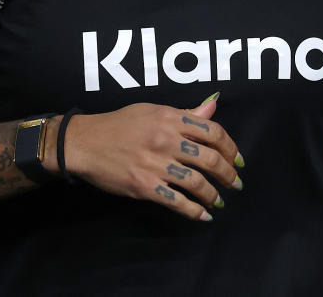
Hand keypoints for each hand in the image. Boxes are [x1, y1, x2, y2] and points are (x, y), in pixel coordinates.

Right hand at [62, 96, 243, 221]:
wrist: (85, 142)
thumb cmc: (119, 124)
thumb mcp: (153, 110)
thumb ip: (185, 113)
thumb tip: (213, 106)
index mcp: (171, 119)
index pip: (213, 131)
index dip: (231, 148)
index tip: (238, 160)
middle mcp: (167, 140)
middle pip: (210, 159)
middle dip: (229, 174)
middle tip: (236, 183)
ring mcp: (156, 165)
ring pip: (197, 183)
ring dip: (214, 195)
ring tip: (220, 201)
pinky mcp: (144, 186)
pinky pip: (176, 201)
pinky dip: (193, 211)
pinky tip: (203, 216)